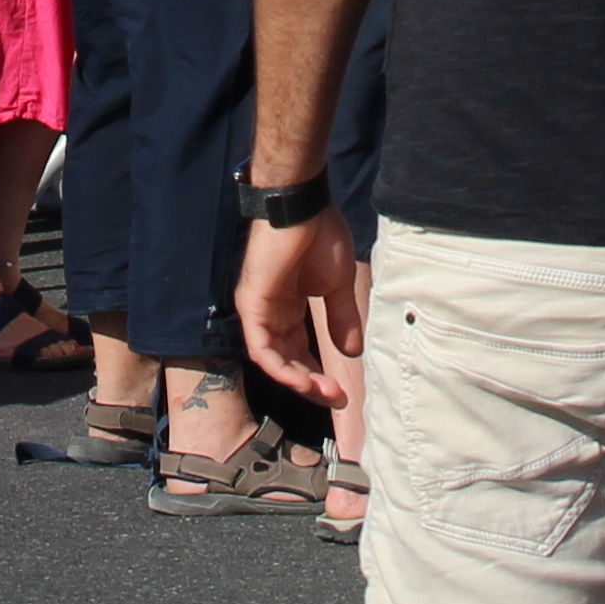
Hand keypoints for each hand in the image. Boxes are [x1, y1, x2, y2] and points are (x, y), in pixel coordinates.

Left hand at [233, 213, 361, 401]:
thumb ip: (341, 317)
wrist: (302, 205)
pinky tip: (302, 380)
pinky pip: (261, 348)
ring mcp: (258, 309)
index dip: (318, 376)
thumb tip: (352, 352)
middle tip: (337, 398)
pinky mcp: (252, 304)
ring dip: (298, 381)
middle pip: (286, 362)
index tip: (342, 392)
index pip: (298, 353)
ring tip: (324, 392)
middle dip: (311, 385)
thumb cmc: (319, 234)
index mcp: (288, 307)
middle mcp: (270, 313)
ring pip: (273, 361)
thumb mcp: (337, 284)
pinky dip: (281, 368)